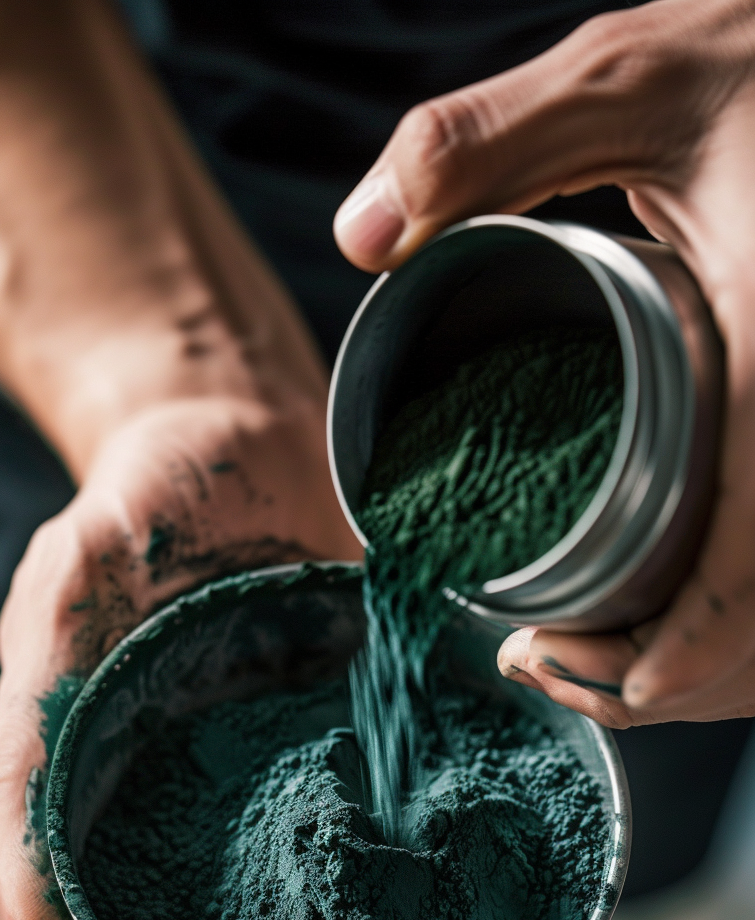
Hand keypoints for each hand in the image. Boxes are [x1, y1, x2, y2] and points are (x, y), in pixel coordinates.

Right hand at [0, 394, 359, 919]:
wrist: (245, 446)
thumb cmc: (156, 490)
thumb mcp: (91, 553)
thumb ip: (62, 643)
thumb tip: (40, 768)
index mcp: (59, 716)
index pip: (21, 828)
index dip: (34, 902)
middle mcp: (111, 756)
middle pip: (71, 883)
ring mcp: (183, 764)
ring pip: (146, 886)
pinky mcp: (262, 759)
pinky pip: (251, 848)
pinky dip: (249, 914)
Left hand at [334, 0, 754, 730]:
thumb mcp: (623, 76)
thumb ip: (480, 144)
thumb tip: (359, 237)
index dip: (700, 643)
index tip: (629, 687)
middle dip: (680, 671)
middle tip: (555, 665)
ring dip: (711, 658)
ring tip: (599, 660)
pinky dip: (738, 614)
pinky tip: (666, 608)